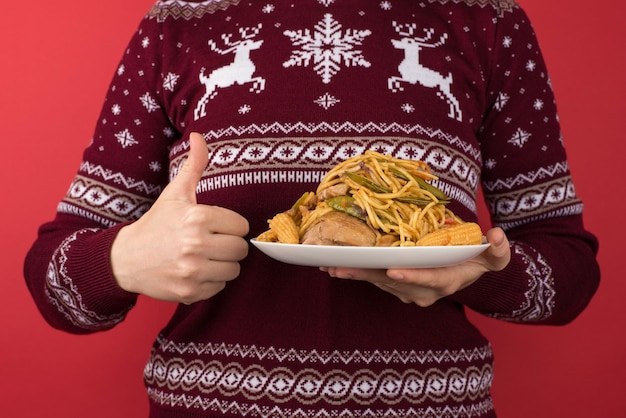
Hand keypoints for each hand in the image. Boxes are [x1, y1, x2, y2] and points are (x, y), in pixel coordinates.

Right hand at [111, 132, 248, 303]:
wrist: (125, 259)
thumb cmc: (156, 224)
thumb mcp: (175, 193)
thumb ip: (193, 166)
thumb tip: (199, 135)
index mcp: (198, 218)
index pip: (241, 226)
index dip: (230, 226)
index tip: (216, 227)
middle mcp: (195, 245)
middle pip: (240, 250)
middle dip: (229, 246)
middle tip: (212, 243)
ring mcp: (192, 271)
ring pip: (234, 271)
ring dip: (223, 265)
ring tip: (204, 257)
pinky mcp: (189, 292)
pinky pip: (219, 288)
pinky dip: (211, 282)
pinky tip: (195, 272)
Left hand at [321, 227, 510, 306]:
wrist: (465, 275)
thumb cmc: (478, 261)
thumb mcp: (494, 257)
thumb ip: (498, 250)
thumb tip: (497, 235)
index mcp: (446, 281)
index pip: (428, 280)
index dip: (411, 276)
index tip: (393, 271)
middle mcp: (425, 291)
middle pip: (394, 282)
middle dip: (367, 275)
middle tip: (341, 268)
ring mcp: (409, 292)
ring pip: (379, 282)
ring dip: (356, 275)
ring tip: (331, 266)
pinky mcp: (397, 287)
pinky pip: (375, 280)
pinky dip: (356, 274)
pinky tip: (334, 267)